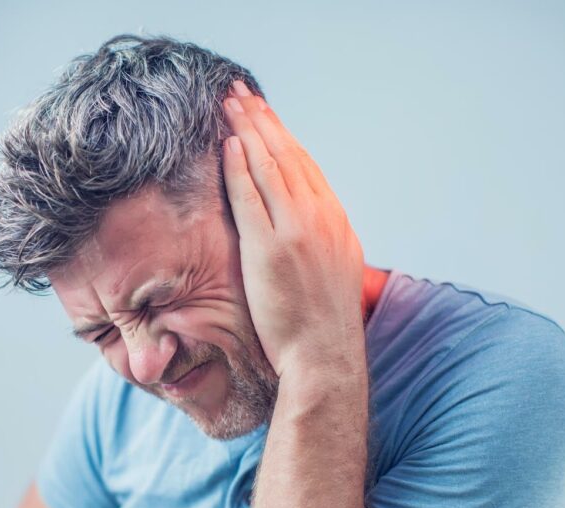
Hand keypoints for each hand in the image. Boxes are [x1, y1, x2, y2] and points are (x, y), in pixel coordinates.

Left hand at [221, 81, 365, 378]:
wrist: (326, 356)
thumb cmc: (324, 322)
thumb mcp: (335, 270)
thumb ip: (320, 238)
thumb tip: (303, 226)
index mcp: (336, 220)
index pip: (305, 165)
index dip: (282, 135)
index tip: (264, 114)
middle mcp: (321, 217)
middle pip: (288, 155)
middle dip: (263, 120)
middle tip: (241, 93)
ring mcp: (298, 230)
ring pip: (271, 166)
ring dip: (248, 130)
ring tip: (229, 104)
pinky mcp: (272, 247)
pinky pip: (252, 197)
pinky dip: (241, 167)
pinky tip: (229, 143)